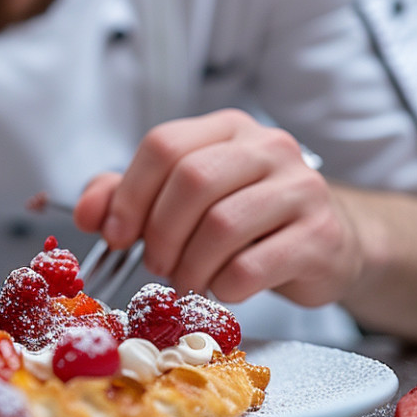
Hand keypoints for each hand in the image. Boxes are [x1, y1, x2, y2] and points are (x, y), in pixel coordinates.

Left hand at [72, 108, 360, 306]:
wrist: (328, 245)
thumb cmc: (248, 221)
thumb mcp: (184, 200)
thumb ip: (129, 198)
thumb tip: (88, 213)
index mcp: (227, 129)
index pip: (164, 145)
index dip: (129, 194)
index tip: (116, 235)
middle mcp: (268, 147)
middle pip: (191, 180)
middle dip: (160, 232)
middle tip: (156, 264)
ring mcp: (301, 189)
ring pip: (222, 224)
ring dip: (190, 265)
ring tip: (188, 279)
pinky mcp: (321, 237)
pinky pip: (253, 266)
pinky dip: (224, 286)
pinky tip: (224, 287)